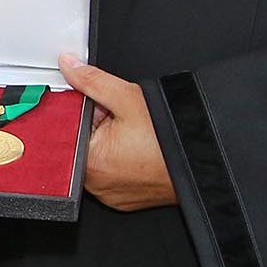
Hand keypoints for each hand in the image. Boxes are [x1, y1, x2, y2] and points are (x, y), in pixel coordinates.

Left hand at [62, 53, 177, 210]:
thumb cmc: (172, 141)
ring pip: (92, 157)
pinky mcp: (121, 199)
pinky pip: (107, 173)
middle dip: (90, 123)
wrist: (203, 164)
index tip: (85, 99)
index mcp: (89, 161)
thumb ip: (92, 80)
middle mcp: (95, 182)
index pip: (63, 127)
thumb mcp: (128, 98)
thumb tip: (70, 67)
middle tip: (114, 115)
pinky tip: (133, 147)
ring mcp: (108, 193)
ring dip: (103, 140)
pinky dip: (114, 158)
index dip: (73, 108)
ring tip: (128, 132)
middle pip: (76, 142)